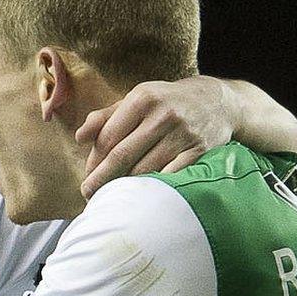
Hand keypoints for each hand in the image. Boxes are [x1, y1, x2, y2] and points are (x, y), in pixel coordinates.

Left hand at [77, 76, 236, 197]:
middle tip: (89, 194)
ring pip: (145, 170)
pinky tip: (141, 196)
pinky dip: (153, 188)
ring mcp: (182, 134)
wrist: (216, 102)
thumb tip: (80, 137)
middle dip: (102, 179)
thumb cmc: (167, 103)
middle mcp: (162, 115)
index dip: (94, 160)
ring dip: (126, 187)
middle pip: (123, 155)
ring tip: (113, 197)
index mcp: (142, 99)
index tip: (87, 176)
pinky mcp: (198, 151)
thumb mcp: (137, 100)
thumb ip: (106, 117)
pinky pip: (169, 177)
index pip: (109, 136)